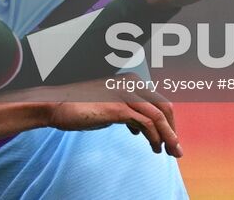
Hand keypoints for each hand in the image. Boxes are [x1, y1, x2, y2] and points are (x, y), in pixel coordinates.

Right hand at [45, 77, 181, 156]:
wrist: (56, 105)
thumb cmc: (80, 107)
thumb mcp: (108, 106)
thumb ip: (125, 113)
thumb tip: (138, 128)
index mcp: (130, 81)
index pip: (159, 101)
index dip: (168, 121)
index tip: (169, 138)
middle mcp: (130, 83)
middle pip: (164, 106)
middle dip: (173, 129)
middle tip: (176, 149)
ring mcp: (125, 94)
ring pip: (158, 116)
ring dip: (168, 136)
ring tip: (168, 152)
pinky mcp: (118, 107)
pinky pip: (146, 124)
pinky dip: (154, 137)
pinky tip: (153, 147)